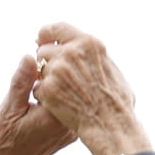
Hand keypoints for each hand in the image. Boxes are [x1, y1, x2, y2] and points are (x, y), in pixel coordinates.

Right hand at [0, 53, 74, 154]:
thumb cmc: (3, 141)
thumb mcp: (9, 109)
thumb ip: (21, 83)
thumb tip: (29, 58)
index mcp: (57, 116)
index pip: (64, 78)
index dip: (50, 61)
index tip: (38, 52)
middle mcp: (69, 124)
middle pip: (71, 86)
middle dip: (55, 70)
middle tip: (38, 60)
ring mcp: (71, 129)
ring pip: (70, 95)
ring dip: (57, 82)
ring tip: (37, 79)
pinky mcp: (68, 131)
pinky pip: (67, 105)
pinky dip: (57, 95)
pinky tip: (41, 91)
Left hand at [31, 23, 144, 152]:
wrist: (112, 126)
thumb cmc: (117, 102)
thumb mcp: (112, 68)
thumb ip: (94, 56)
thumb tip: (83, 48)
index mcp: (88, 43)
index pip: (56, 28)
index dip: (46, 35)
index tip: (42, 41)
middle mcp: (71, 53)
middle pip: (43, 50)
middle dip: (46, 61)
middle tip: (56, 76)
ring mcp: (57, 70)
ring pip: (39, 69)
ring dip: (45, 79)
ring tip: (63, 94)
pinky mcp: (48, 89)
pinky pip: (37, 87)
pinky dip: (44, 96)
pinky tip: (59, 104)